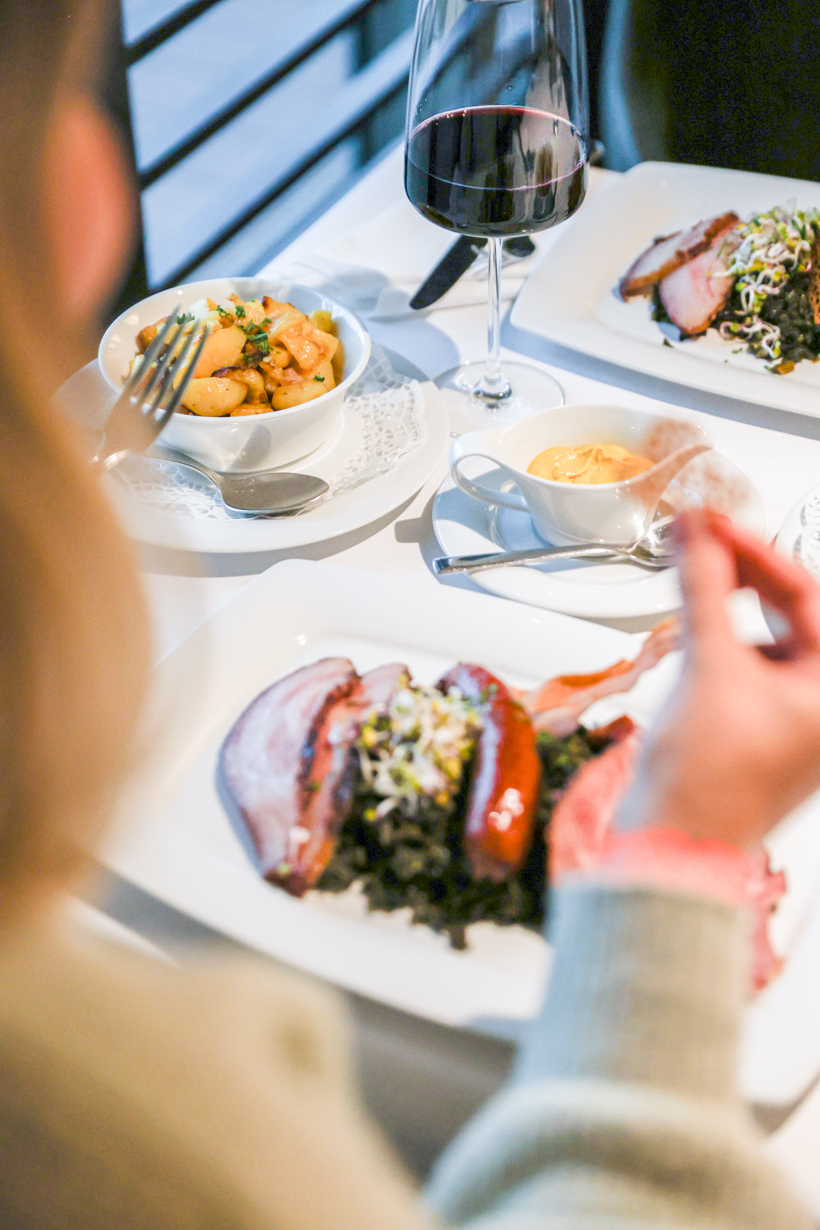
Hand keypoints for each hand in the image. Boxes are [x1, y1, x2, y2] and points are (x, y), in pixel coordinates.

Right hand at [617, 509, 819, 847]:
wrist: (667, 847)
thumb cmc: (706, 786)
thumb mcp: (710, 668)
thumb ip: (703, 589)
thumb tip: (698, 535)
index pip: (807, 595)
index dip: (756, 551)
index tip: (715, 523)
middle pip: (792, 613)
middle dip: (744, 573)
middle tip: (702, 539)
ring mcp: (792, 719)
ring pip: (767, 636)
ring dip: (729, 603)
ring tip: (694, 576)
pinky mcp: (758, 728)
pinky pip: (747, 665)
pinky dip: (719, 638)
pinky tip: (692, 627)